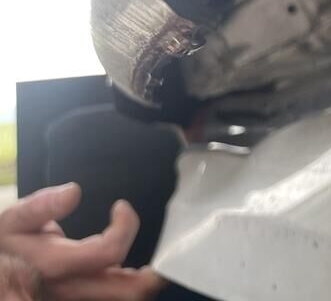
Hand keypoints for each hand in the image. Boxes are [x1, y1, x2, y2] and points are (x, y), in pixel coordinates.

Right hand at [0, 184, 163, 300]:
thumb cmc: (5, 246)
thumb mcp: (11, 221)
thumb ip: (40, 206)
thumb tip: (73, 193)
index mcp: (56, 266)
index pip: (109, 251)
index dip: (125, 225)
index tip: (121, 206)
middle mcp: (69, 290)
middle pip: (126, 292)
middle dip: (151, 276)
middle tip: (162, 256)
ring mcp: (74, 299)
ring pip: (120, 299)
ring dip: (139, 283)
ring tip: (148, 266)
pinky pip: (110, 299)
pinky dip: (123, 287)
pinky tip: (127, 274)